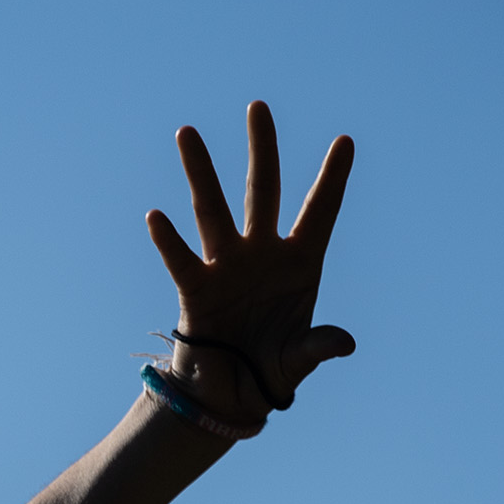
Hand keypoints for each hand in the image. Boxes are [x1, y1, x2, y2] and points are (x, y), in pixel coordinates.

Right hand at [145, 100, 355, 422]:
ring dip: (202, 172)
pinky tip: (157, 216)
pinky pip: (182, 260)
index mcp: (299, 264)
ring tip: (189, 133)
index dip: (333, 179)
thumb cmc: (271, 371)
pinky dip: (169, 241)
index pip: (319, 213)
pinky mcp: (196, 290)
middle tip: (259, 107)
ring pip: (213, 211)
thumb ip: (319, 346)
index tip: (346, 140)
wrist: (230, 396)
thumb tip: (343, 342)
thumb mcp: (300, 358)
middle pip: (261, 192)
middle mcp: (261, 255)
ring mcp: (226, 267)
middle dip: (262, 150)